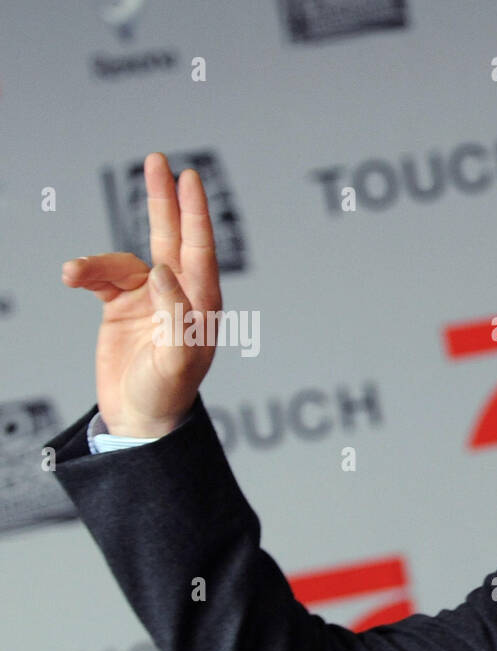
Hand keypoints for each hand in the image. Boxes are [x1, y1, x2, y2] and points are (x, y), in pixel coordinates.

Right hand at [61, 152, 222, 437]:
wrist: (140, 419)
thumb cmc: (167, 393)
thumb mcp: (178, 359)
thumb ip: (177, 315)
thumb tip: (164, 270)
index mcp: (201, 304)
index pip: (199, 249)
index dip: (194, 213)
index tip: (189, 179)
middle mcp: (178, 295)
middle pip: (172, 237)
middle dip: (164, 201)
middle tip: (158, 161)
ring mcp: (149, 298)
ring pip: (124, 260)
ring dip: (98, 263)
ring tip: (75, 274)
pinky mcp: (122, 306)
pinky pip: (102, 277)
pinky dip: (87, 273)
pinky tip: (72, 275)